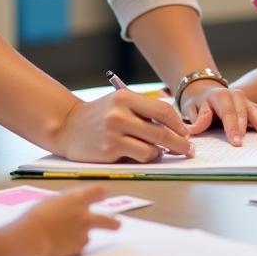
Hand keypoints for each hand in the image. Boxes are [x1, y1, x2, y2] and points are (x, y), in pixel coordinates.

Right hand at [23, 184, 120, 255]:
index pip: (97, 191)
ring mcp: (83, 232)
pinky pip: (77, 246)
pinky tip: (58, 246)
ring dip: (79, 235)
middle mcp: (85, 215)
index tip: (105, 193)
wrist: (32, 237)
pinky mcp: (78, 248)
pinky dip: (71, 246)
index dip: (101, 192)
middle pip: (105, 219)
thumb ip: (67, 203)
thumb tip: (73, 207)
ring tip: (61, 237)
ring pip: (86, 234)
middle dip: (112, 223)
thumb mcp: (53, 201)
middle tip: (118, 225)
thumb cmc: (36, 216)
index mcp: (77, 199)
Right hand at [56, 88, 192, 162]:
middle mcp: (119, 114)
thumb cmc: (99, 115)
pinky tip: (146, 154)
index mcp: (125, 98)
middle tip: (189, 150)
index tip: (186, 132)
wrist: (67, 126)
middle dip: (180, 142)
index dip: (178, 123)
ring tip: (161, 151)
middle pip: (162, 131)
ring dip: (162, 152)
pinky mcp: (108, 151)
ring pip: (153, 147)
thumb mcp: (120, 103)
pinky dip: (148, 157)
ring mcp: (113, 133)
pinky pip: (140, 157)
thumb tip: (176, 124)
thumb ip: (143, 110)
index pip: (163, 110)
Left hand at [181, 82, 256, 145]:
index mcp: (220, 96)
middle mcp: (236, 95)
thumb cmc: (199, 104)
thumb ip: (197, 118)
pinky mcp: (252, 107)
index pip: (228, 112)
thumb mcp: (192, 107)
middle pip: (245, 113)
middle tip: (251, 146)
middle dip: (248, 129)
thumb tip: (194, 129)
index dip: (233, 127)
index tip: (236, 142)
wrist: (206, 93)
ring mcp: (246, 101)